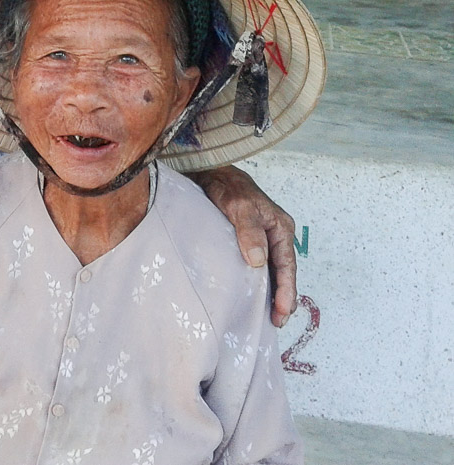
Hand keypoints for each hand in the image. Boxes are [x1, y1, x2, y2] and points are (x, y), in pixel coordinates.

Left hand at [190, 164, 296, 327]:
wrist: (209, 172)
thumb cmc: (227, 186)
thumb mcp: (240, 206)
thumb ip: (249, 232)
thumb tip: (258, 262)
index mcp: (281, 228)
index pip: (287, 266)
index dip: (286, 291)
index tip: (281, 313)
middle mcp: (274, 235)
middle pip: (282, 272)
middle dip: (281, 298)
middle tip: (275, 323)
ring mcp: (261, 238)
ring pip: (268, 271)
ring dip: (268, 292)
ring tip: (263, 316)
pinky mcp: (245, 240)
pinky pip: (254, 265)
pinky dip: (254, 281)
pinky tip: (247, 295)